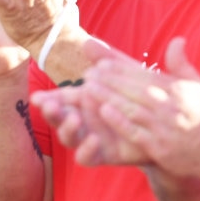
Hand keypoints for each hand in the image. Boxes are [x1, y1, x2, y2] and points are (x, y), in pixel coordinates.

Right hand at [31, 40, 152, 164]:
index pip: (59, 98)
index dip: (47, 98)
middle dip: (51, 112)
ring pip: (68, 138)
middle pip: (58, 118)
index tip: (36, 97)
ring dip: (67, 129)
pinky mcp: (103, 154)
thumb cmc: (140, 98)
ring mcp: (90, 138)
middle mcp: (82, 120)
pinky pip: (86, 158)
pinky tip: (95, 140)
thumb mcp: (126, 75)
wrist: (162, 128)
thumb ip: (109, 59)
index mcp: (83, 101)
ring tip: (75, 118)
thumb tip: (89, 42)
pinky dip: (87, 150)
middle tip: (49, 105)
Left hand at [82, 37, 199, 180]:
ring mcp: (163, 126)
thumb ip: (183, 65)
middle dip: (109, 80)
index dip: (120, 68)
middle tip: (88, 73)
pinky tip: (103, 112)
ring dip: (108, 97)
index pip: (143, 74)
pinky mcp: (159, 146)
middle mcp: (169, 105)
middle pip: (133, 88)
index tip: (100, 62)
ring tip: (88, 88)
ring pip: (131, 107)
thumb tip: (177, 40)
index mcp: (177, 89)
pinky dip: (119, 121)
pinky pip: (135, 131)